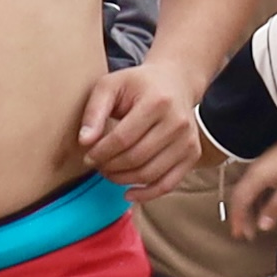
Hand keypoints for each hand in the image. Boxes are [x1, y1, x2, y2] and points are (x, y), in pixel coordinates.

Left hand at [80, 57, 209, 192]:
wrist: (175, 82)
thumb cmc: (138, 84)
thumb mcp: (110, 86)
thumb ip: (94, 111)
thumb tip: (84, 142)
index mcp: (157, 102)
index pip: (122, 138)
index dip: (101, 152)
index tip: (87, 156)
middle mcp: (177, 122)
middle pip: (136, 157)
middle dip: (110, 166)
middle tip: (97, 165)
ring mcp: (188, 140)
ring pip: (150, 173)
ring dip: (123, 179)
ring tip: (109, 172)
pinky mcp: (192, 154)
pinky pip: (168, 183)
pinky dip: (147, 194)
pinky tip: (128, 193)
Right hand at [221, 139, 276, 240]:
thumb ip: (274, 208)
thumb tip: (262, 224)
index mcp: (256, 176)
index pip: (239, 200)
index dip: (237, 218)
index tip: (238, 232)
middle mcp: (255, 171)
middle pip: (241, 196)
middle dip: (241, 216)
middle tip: (244, 233)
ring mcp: (262, 167)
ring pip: (248, 191)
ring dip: (249, 208)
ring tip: (253, 224)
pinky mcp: (269, 165)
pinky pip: (256, 185)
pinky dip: (257, 200)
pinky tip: (263, 208)